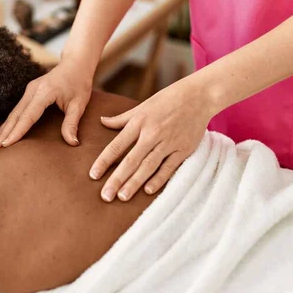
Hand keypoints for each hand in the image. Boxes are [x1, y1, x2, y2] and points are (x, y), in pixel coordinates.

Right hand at [0, 59, 93, 151]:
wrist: (75, 64)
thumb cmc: (79, 83)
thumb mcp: (80, 104)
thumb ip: (72, 123)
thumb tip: (72, 143)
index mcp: (45, 92)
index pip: (28, 116)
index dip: (17, 131)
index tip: (6, 144)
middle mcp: (33, 90)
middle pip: (15, 115)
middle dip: (4, 133)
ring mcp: (29, 90)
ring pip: (13, 113)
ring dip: (3, 129)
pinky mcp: (29, 92)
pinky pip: (16, 110)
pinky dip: (8, 123)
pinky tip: (0, 132)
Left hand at [89, 79, 215, 201]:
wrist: (199, 96)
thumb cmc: (167, 99)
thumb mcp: (142, 106)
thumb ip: (122, 118)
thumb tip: (101, 121)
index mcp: (139, 122)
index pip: (116, 146)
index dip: (104, 162)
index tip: (93, 176)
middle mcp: (152, 133)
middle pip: (131, 160)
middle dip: (117, 179)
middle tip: (106, 196)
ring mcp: (168, 142)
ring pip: (148, 166)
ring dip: (135, 182)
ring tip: (122, 197)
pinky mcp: (183, 149)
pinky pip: (169, 167)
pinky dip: (159, 179)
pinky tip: (148, 191)